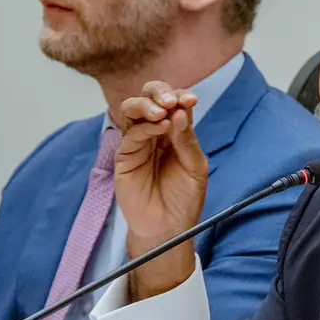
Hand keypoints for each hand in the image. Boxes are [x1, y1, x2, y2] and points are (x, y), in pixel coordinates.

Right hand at [114, 79, 209, 299]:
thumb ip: (187, 140)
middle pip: (148, 98)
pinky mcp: (124, 156)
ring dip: (146, 104)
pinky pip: (130, 134)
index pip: (173, 102)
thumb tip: (180, 112)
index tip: (190, 99)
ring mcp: (137, 143)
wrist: (169, 228)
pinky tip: (159, 127)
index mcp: (174, 131)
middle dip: (158, 91)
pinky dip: (145, 126)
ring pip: (132, 110)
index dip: (179, 96)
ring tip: (162, 111)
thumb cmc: (184, 199)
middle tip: (170, 100)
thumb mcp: (195, 168)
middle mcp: (154, 132)